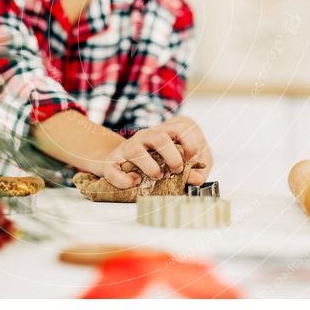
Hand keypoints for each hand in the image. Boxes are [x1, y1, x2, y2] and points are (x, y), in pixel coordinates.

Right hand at [97, 116, 212, 188]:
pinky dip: (125, 180)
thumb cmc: (153, 162)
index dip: (192, 144)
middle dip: (173, 157)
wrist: (117, 160)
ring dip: (151, 168)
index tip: (193, 159)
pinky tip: (134, 182)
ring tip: (157, 176)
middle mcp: (146, 136)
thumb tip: (198, 179)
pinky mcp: (111, 162)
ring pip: (137, 150)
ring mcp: (127, 147)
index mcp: (164, 131)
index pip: (182, 127)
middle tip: (177, 170)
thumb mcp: (176, 163)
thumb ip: (191, 170)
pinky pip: (114, 170)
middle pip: (161, 137)